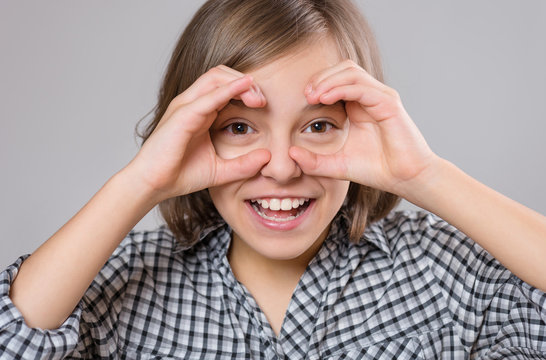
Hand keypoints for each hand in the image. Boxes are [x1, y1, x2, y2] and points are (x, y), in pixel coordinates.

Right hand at [125, 65, 270, 201]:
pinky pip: (207, 97)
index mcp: (201, 112)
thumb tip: (268, 157)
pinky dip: (228, 90)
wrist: (153, 185)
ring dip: (240, 83)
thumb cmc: (180, 174)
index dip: (247, 89)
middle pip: (222, 75)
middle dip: (247, 82)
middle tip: (263, 100)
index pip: (226, 86)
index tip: (265, 105)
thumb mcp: (221, 171)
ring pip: (215, 77)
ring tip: (258, 97)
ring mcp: (185, 107)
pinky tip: (245, 88)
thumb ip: (244, 165)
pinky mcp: (182, 116)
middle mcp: (193, 104)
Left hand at [290, 60, 437, 194]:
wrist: (406, 179)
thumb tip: (290, 153)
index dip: (318, 83)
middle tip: (304, 94)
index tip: (301, 99)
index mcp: (359, 105)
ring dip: (328, 80)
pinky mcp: (389, 103)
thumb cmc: (377, 170)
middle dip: (321, 77)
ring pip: (351, 72)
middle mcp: (371, 96)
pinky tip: (325, 99)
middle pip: (343, 68)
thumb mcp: (337, 165)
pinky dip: (341, 88)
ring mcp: (381, 97)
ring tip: (312, 95)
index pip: (337, 79)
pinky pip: (361, 87)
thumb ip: (314, 161)